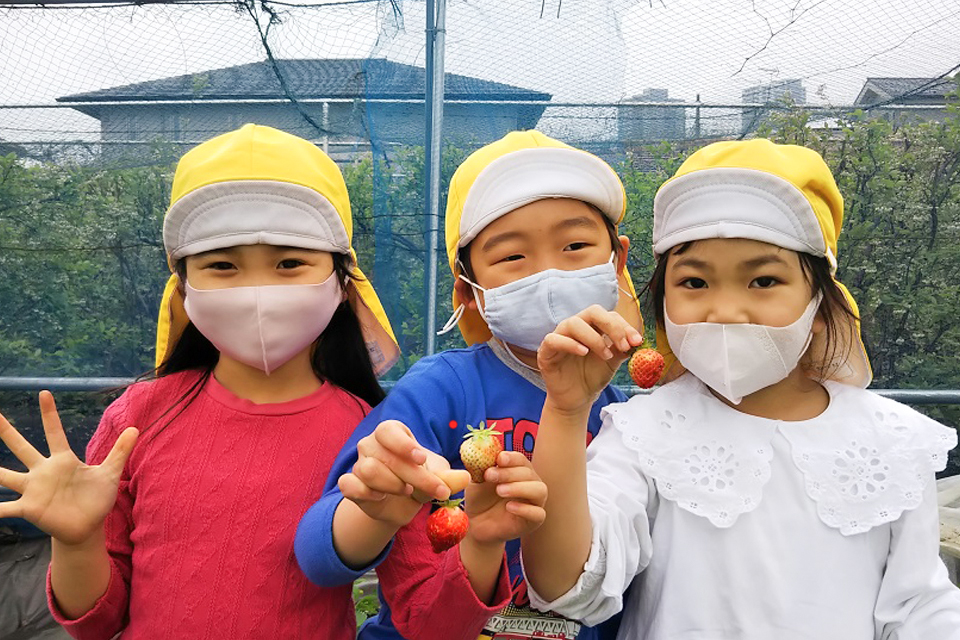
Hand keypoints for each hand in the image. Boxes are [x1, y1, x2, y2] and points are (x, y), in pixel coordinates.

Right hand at [0, 391, 137, 545]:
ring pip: (6, 475)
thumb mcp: (110, 473)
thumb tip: (136, 428)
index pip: (54, 432)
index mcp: (63, 460)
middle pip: (22, 447)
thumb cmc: (97, 499)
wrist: (88, 526)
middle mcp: (44, 472)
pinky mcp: (30, 508)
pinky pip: (6, 509)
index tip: (44, 393)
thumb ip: (120, 451)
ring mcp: (34, 489)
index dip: (49, 414)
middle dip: (6, 431)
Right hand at [338, 420, 469, 528]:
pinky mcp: (350, 484)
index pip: (389, 431)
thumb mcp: (438, 478)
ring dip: (392, 484)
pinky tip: (380, 498)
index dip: (403, 444)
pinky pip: (350, 485)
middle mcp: (371, 444)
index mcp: (392, 433)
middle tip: (438, 490)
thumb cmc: (420, 481)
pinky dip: (366, 493)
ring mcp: (359, 463)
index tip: (421, 459)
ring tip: (406, 490)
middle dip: (415, 477)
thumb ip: (448, 478)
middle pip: (387, 457)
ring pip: (369, 470)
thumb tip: (465, 478)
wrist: (401, 505)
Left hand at [462, 451, 547, 546]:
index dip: (512, 458)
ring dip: (520, 488)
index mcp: (518, 471)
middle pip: (529, 473)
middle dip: (510, 473)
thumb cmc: (479, 499)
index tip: (499, 458)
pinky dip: (525, 509)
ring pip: (540, 490)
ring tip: (500, 491)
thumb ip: (479, 466)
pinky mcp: (534, 521)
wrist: (476, 524)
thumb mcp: (476, 480)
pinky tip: (509, 507)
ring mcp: (534, 503)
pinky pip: (538, 513)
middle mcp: (530, 484)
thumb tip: (478, 449)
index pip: (521, 460)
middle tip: (490, 475)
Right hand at [538, 305, 643, 414]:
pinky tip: (583, 352)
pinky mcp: (547, 350)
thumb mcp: (613, 362)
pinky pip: (554, 339)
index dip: (624, 326)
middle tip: (623, 344)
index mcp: (593, 326)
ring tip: (605, 355)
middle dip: (611, 326)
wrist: (578, 398)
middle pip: (592, 312)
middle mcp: (576, 327)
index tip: (637, 342)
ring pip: (573, 323)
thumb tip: (638, 342)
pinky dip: (570, 344)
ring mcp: (560, 336)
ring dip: (593, 338)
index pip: (609, 315)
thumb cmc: (592, 376)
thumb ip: (623, 349)